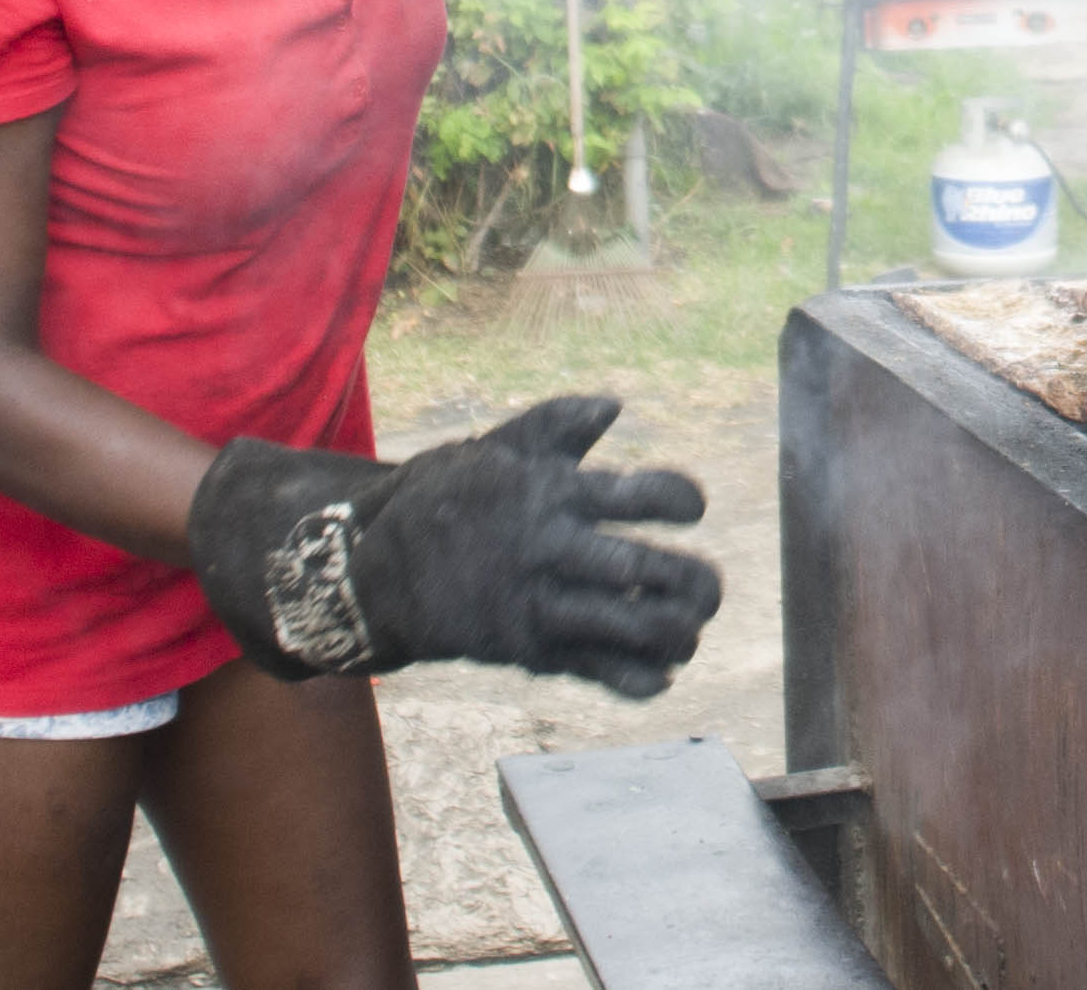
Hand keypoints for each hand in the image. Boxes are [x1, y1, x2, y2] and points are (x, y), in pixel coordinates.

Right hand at [187, 396, 720, 697]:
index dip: (678, 499)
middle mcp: (551, 550)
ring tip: (692, 633)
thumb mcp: (496, 448)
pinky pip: (591, 670)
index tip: (694, 509)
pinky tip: (661, 677)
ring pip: (625, 627)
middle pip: (641, 569)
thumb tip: (614, 406)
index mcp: (552, 494)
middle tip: (711, 589)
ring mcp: (539, 604)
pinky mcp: (527, 649)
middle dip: (691, 580)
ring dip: (674, 635)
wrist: (376, 568)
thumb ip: (557, 425)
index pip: (636, 494)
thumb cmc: (449, 498)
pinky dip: (633, 680)